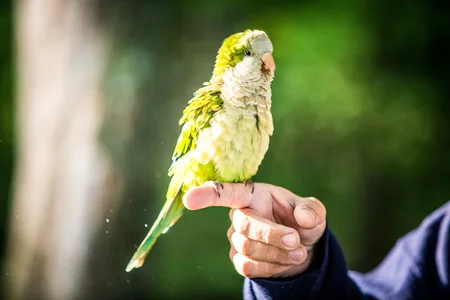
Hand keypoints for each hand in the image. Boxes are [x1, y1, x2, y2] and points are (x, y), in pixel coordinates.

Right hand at [183, 182, 325, 277]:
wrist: (301, 249)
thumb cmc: (301, 223)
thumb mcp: (313, 212)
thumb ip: (311, 210)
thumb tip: (302, 217)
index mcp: (252, 195)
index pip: (227, 192)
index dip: (208, 195)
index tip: (189, 199)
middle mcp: (239, 215)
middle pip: (245, 227)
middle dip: (272, 236)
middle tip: (296, 241)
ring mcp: (236, 239)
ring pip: (247, 249)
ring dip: (277, 253)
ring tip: (299, 252)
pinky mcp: (239, 259)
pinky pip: (248, 267)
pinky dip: (272, 267)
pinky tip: (286, 261)